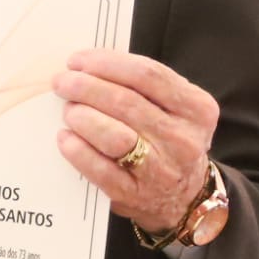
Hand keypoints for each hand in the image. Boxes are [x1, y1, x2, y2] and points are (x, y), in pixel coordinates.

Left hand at [52, 48, 216, 234]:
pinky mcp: (134, 194)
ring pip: (114, 136)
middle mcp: (183, 139)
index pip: (147, 75)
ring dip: (82, 117)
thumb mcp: (173, 109)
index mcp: (197, 108)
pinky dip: (77, 150)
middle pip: (126, 102)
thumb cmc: (167, 140)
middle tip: (62, 83)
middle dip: (85, 87)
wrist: (182, 197)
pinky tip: (66, 138)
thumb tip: (87, 66)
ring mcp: (161, 170)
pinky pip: (99, 168)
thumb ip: (142, 86)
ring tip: (69, 111)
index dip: (106, 63)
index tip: (78, 60)